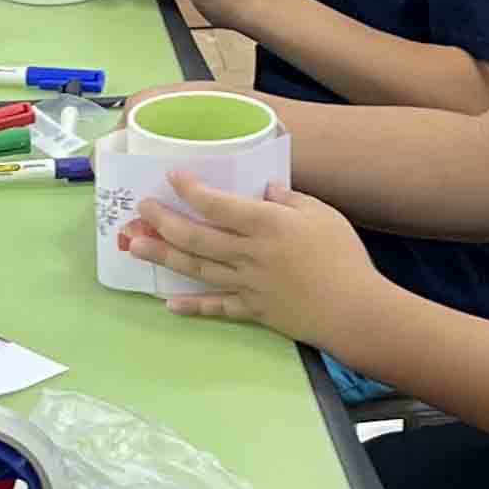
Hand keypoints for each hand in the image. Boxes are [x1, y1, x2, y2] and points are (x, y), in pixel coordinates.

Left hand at [121, 174, 384, 344]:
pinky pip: (217, 307)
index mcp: (268, 224)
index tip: (171, 177)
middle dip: (163, 221)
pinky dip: (193, 306)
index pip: (219, 205)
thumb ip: (291, 200)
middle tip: (140, 210)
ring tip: (134, 247)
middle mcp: (249, 253)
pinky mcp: (253, 310)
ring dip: (163, 257)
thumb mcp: (323, 215)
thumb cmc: (343, 258)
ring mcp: (247, 284)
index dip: (191, 191)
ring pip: (197, 268)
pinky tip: (169, 302)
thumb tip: (266, 188)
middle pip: (196, 236)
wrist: (355, 310)